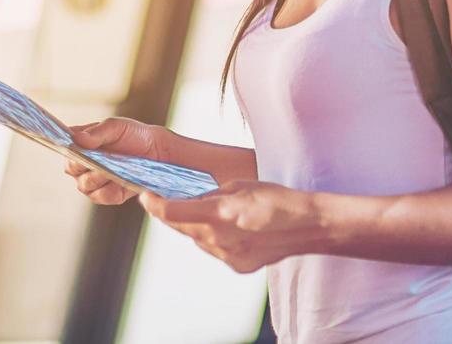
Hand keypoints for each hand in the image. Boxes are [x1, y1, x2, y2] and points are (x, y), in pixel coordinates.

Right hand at [64, 116, 170, 205]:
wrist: (155, 150)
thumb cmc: (132, 135)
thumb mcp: (117, 127)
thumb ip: (97, 132)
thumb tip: (77, 139)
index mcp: (79, 144)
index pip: (65, 148)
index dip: (70, 149)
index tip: (81, 148)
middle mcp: (81, 165)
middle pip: (72, 168)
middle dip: (87, 164)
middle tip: (104, 156)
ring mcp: (91, 181)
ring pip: (85, 184)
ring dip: (100, 176)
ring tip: (117, 165)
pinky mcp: (107, 195)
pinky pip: (102, 196)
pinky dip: (112, 188)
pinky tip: (122, 178)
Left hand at [138, 179, 321, 273]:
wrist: (306, 226)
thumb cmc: (277, 199)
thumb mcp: (241, 185)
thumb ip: (214, 194)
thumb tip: (197, 199)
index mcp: (218, 212)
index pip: (173, 212)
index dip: (154, 204)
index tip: (146, 197)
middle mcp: (218, 238)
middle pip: (182, 227)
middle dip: (174, 214)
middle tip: (171, 201)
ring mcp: (226, 255)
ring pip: (199, 240)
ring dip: (199, 227)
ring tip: (217, 214)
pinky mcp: (236, 265)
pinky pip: (216, 251)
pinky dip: (218, 240)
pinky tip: (235, 230)